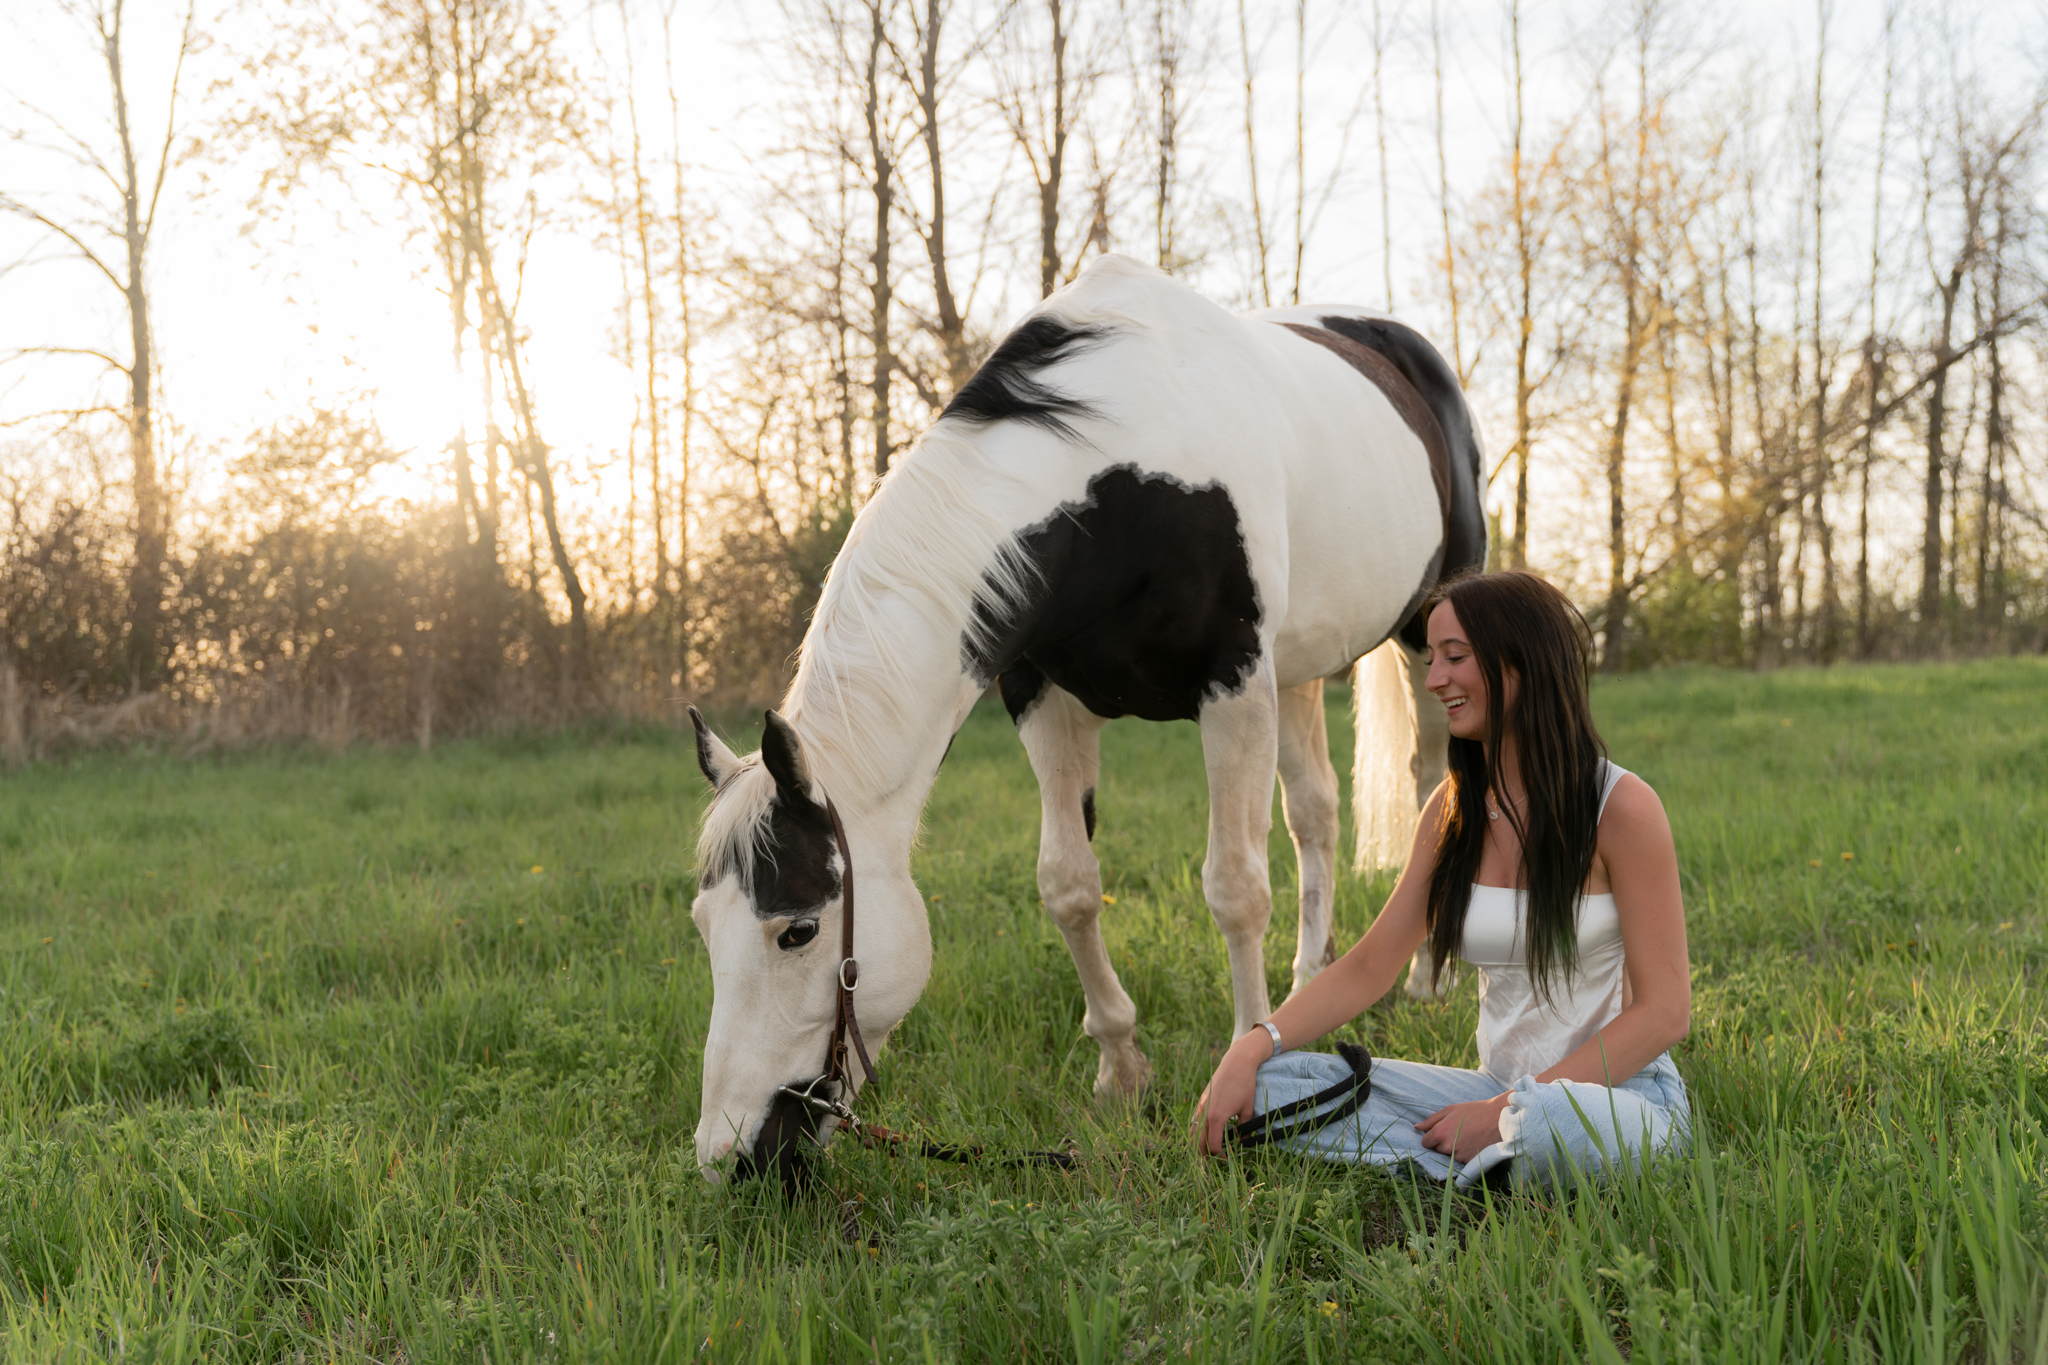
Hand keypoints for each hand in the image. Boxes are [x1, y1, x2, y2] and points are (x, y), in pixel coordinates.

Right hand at [1191, 1031, 1271, 1155]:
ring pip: (1193, 1131)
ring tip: (1208, 1150)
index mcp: (1217, 1118)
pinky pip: (1194, 1120)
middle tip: (1215, 1160)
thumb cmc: (1245, 1084)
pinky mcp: (1201, 1099)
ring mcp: (1201, 1105)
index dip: (1219, 1155)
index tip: (1228, 1157)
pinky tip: (1205, 1133)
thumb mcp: (1247, 1109)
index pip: (1213, 1145)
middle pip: (1198, 1141)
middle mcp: (1205, 1113)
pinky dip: (1197, 1130)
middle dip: (1205, 1154)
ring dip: (1198, 1143)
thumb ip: (1244, 1129)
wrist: (1237, 1062)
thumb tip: (1243, 1142)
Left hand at [1415, 1094, 1509, 1162]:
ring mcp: (1459, 1156)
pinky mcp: (1470, 1162)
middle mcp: (1447, 1147)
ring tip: (1468, 1136)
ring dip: (1455, 1149)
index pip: (1426, 1142)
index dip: (1432, 1137)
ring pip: (1450, 1156)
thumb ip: (1431, 1120)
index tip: (1442, 1132)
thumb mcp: (1450, 1110)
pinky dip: (1466, 1154)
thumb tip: (1416, 1127)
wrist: (1499, 1118)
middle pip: (1437, 1150)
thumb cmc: (1474, 1111)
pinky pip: (1462, 1160)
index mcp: (1440, 1133)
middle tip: (1458, 1132)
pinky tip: (1474, 1143)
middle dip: (1444, 1143)